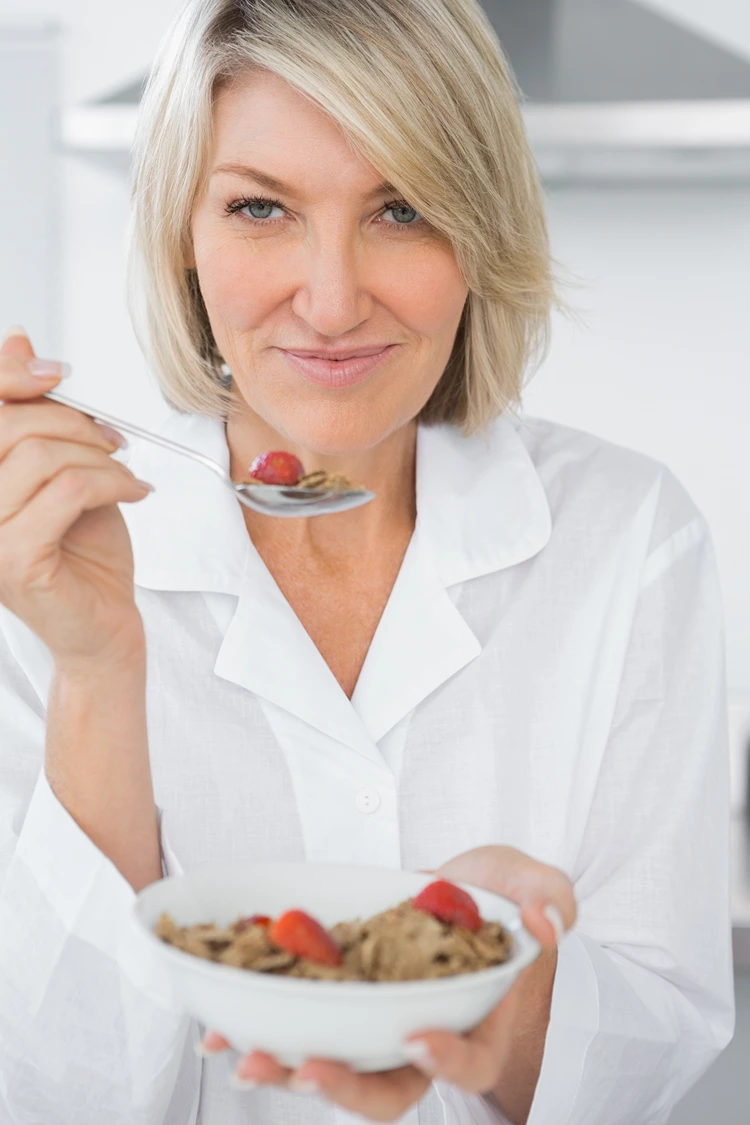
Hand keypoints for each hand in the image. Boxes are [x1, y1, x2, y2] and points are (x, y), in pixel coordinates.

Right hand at [0, 329, 151, 667]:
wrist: (104, 625)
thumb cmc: (83, 548)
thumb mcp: (63, 466)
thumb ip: (35, 411)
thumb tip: (18, 340)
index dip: (11, 374)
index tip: (61, 375)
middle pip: (8, 423)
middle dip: (73, 420)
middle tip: (113, 441)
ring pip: (41, 454)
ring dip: (99, 456)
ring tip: (125, 474)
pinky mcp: (15, 560)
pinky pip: (68, 490)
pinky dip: (112, 482)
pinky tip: (134, 492)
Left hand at [199, 845, 575, 1122]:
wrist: (456, 890)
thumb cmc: (497, 894)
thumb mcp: (528, 881)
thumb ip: (547, 895)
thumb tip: (551, 919)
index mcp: (477, 1020)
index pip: (469, 1058)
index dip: (445, 1057)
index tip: (417, 1036)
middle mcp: (420, 1037)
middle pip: (386, 1087)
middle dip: (344, 1085)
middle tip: (307, 1067)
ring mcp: (372, 1024)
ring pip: (333, 1065)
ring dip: (286, 1068)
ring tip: (244, 1054)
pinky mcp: (335, 1001)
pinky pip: (297, 1025)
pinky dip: (257, 1028)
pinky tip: (218, 1023)